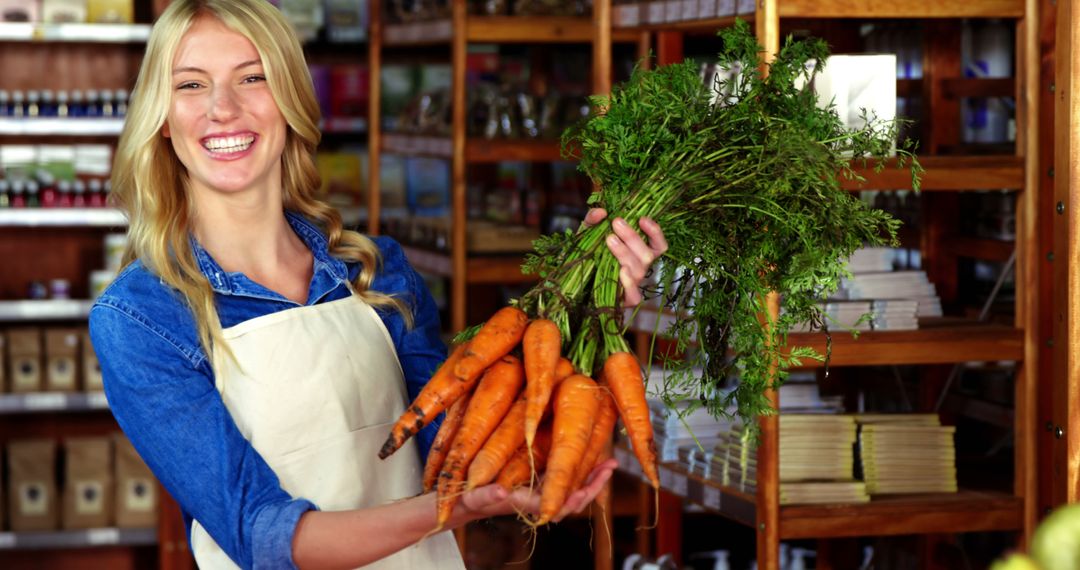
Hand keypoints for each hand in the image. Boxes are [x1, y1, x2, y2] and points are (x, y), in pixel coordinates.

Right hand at [456, 458, 617, 523]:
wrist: (471, 499)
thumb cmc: (472, 498)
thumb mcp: (476, 495)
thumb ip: (487, 494)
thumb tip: (502, 491)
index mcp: (526, 503)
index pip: (553, 505)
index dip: (568, 500)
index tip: (580, 494)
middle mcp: (540, 499)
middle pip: (572, 499)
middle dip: (592, 486)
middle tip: (609, 468)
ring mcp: (543, 490)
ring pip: (574, 488)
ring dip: (593, 477)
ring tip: (609, 462)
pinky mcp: (542, 479)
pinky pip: (567, 478)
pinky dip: (582, 468)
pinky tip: (592, 454)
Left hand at [585, 209, 667, 306]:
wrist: (572, 283)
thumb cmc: (587, 256)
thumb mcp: (588, 234)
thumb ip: (593, 220)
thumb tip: (601, 212)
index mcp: (638, 254)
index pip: (659, 245)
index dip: (655, 232)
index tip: (642, 219)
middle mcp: (639, 269)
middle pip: (647, 255)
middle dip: (633, 237)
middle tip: (616, 223)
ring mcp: (633, 286)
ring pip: (639, 270)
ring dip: (625, 253)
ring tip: (610, 239)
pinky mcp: (625, 301)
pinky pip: (634, 295)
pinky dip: (629, 283)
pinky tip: (621, 271)